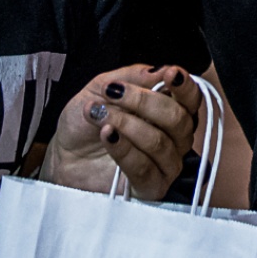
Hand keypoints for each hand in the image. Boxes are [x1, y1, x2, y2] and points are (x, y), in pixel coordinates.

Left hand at [42, 65, 201, 200]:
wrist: (65, 155)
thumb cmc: (86, 122)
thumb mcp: (101, 88)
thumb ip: (132, 78)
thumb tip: (159, 70)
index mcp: (169, 111)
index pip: (191, 99)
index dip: (185, 86)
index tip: (170, 74)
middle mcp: (174, 138)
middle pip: (178, 120)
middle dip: (143, 102)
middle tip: (113, 93)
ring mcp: (165, 165)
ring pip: (160, 143)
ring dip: (127, 125)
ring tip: (99, 115)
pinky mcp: (150, 187)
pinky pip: (145, 168)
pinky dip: (124, 149)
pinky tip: (108, 135)